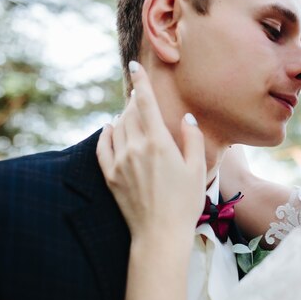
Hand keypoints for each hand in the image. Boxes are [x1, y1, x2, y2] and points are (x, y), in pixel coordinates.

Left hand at [96, 61, 205, 249]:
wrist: (159, 233)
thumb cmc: (184, 203)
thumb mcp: (197, 169)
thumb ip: (192, 139)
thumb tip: (186, 118)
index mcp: (159, 143)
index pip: (146, 104)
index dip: (141, 82)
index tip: (134, 66)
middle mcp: (135, 148)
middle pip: (130, 113)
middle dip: (134, 101)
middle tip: (140, 96)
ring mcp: (120, 162)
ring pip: (117, 128)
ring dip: (123, 116)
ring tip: (131, 113)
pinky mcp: (110, 176)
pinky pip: (103, 147)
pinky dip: (106, 134)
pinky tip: (109, 129)